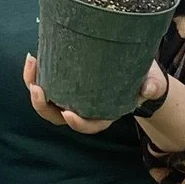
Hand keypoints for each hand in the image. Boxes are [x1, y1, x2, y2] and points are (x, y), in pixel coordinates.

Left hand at [23, 52, 165, 133]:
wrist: (137, 69)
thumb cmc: (144, 78)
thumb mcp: (152, 81)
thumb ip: (152, 85)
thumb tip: (148, 89)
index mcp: (104, 114)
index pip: (88, 125)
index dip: (77, 124)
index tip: (68, 114)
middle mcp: (84, 110)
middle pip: (57, 116)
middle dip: (42, 105)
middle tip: (36, 87)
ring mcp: (71, 97)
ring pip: (46, 101)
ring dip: (33, 85)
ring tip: (32, 62)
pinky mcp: (64, 83)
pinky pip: (45, 83)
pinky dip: (36, 74)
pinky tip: (34, 58)